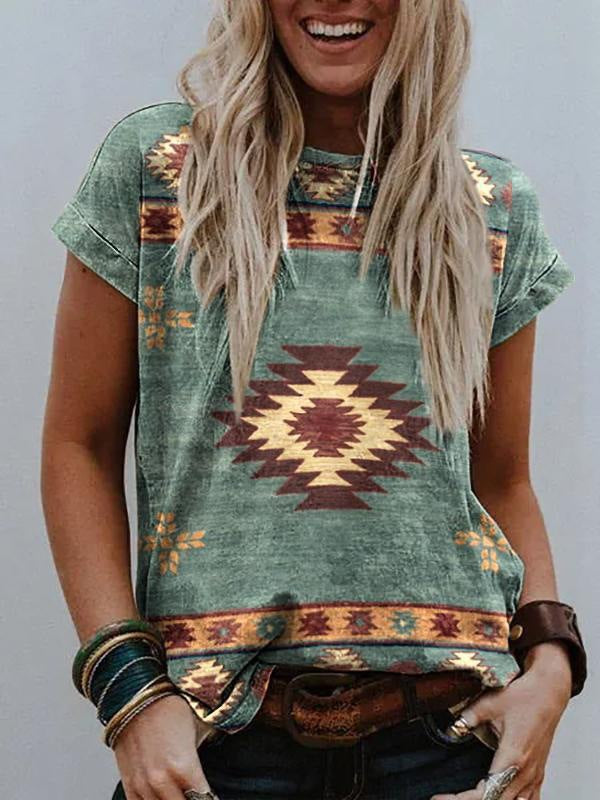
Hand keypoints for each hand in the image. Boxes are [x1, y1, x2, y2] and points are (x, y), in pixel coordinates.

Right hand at [113, 692, 214, 798]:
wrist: (135, 696)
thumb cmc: (169, 708)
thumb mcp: (201, 726)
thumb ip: (212, 748)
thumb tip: (225, 759)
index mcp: (184, 767)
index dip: (210, 798)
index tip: (212, 794)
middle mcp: (162, 782)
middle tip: (200, 794)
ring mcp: (143, 785)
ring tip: (184, 792)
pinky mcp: (129, 784)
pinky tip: (164, 795)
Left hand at [430, 642, 571, 799]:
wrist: (549, 693)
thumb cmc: (523, 697)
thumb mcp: (489, 704)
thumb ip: (467, 718)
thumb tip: (451, 730)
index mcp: (513, 757)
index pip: (486, 792)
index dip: (463, 799)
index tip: (441, 797)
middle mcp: (526, 772)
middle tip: (449, 797)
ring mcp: (534, 775)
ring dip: (492, 799)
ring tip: (469, 794)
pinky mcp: (538, 773)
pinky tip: (499, 796)